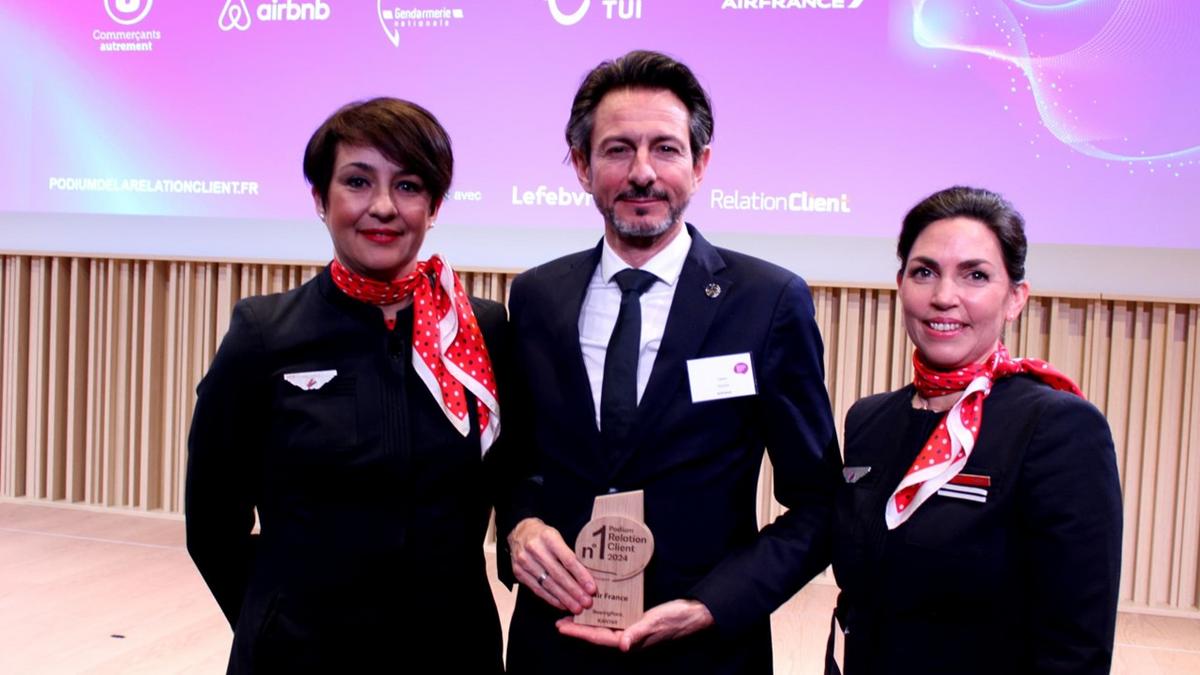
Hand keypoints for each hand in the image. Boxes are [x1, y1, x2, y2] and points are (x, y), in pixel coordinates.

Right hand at [507, 517, 596, 613]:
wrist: (520, 532)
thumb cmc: (544, 536)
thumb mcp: (558, 536)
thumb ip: (570, 553)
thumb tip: (589, 575)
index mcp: (549, 537)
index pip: (568, 560)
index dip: (581, 576)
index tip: (591, 588)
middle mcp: (535, 549)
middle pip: (558, 574)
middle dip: (574, 591)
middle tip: (586, 602)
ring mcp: (525, 561)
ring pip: (548, 584)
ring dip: (564, 598)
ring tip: (577, 607)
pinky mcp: (518, 572)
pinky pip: (537, 589)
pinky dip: (551, 599)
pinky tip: (562, 605)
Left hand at [555, 599, 714, 650]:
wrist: (693, 614)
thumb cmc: (675, 619)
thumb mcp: (655, 623)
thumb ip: (638, 633)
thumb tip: (622, 646)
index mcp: (629, 641)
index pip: (598, 637)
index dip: (579, 632)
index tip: (561, 625)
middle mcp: (627, 636)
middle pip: (596, 632)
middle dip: (578, 627)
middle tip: (559, 618)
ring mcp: (631, 628)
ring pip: (603, 625)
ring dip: (588, 619)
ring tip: (572, 610)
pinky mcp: (636, 620)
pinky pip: (614, 617)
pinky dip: (602, 611)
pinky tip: (594, 604)